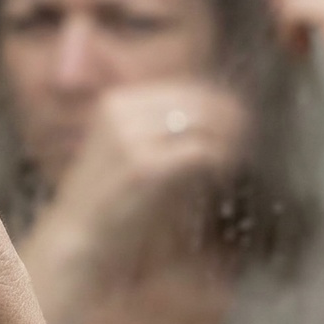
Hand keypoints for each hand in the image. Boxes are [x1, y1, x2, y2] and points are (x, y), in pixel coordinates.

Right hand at [43, 83, 246, 279]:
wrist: (77, 235)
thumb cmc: (108, 198)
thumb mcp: (128, 148)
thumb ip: (162, 128)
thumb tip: (217, 114)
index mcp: (114, 103)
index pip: (183, 88)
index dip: (218, 101)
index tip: (238, 119)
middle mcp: (120, 112)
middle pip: (196, 101)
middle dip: (229, 118)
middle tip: (246, 137)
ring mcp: (130, 138)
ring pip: (202, 123)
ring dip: (227, 138)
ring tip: (234, 156)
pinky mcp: (144, 167)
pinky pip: (199, 151)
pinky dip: (219, 159)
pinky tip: (221, 172)